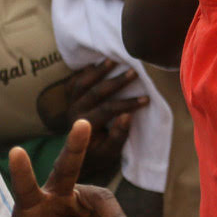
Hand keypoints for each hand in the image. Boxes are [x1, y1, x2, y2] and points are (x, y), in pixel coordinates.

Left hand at [6, 119, 139, 216]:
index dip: (22, 172)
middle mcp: (55, 195)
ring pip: (104, 201)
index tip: (16, 151)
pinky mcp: (94, 209)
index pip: (25, 188)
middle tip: (82, 123)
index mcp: (30, 206)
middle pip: (66, 167)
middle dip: (75, 146)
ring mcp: (77, 200)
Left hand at [36, 60, 145, 180]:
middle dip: (116, 82)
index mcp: (85, 127)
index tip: (146, 99)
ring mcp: (70, 104)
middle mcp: (74, 113)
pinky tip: (97, 62)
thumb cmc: (98, 154)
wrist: (77, 156)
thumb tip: (128, 115)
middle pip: (95, 92)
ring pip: (81, 83)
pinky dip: (84, 71)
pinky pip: (74, 82)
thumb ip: (118, 135)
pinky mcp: (70, 99)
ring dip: (98, 71)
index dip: (127, 104)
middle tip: (134, 71)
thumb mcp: (111, 152)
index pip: (107, 110)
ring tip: (113, 60)